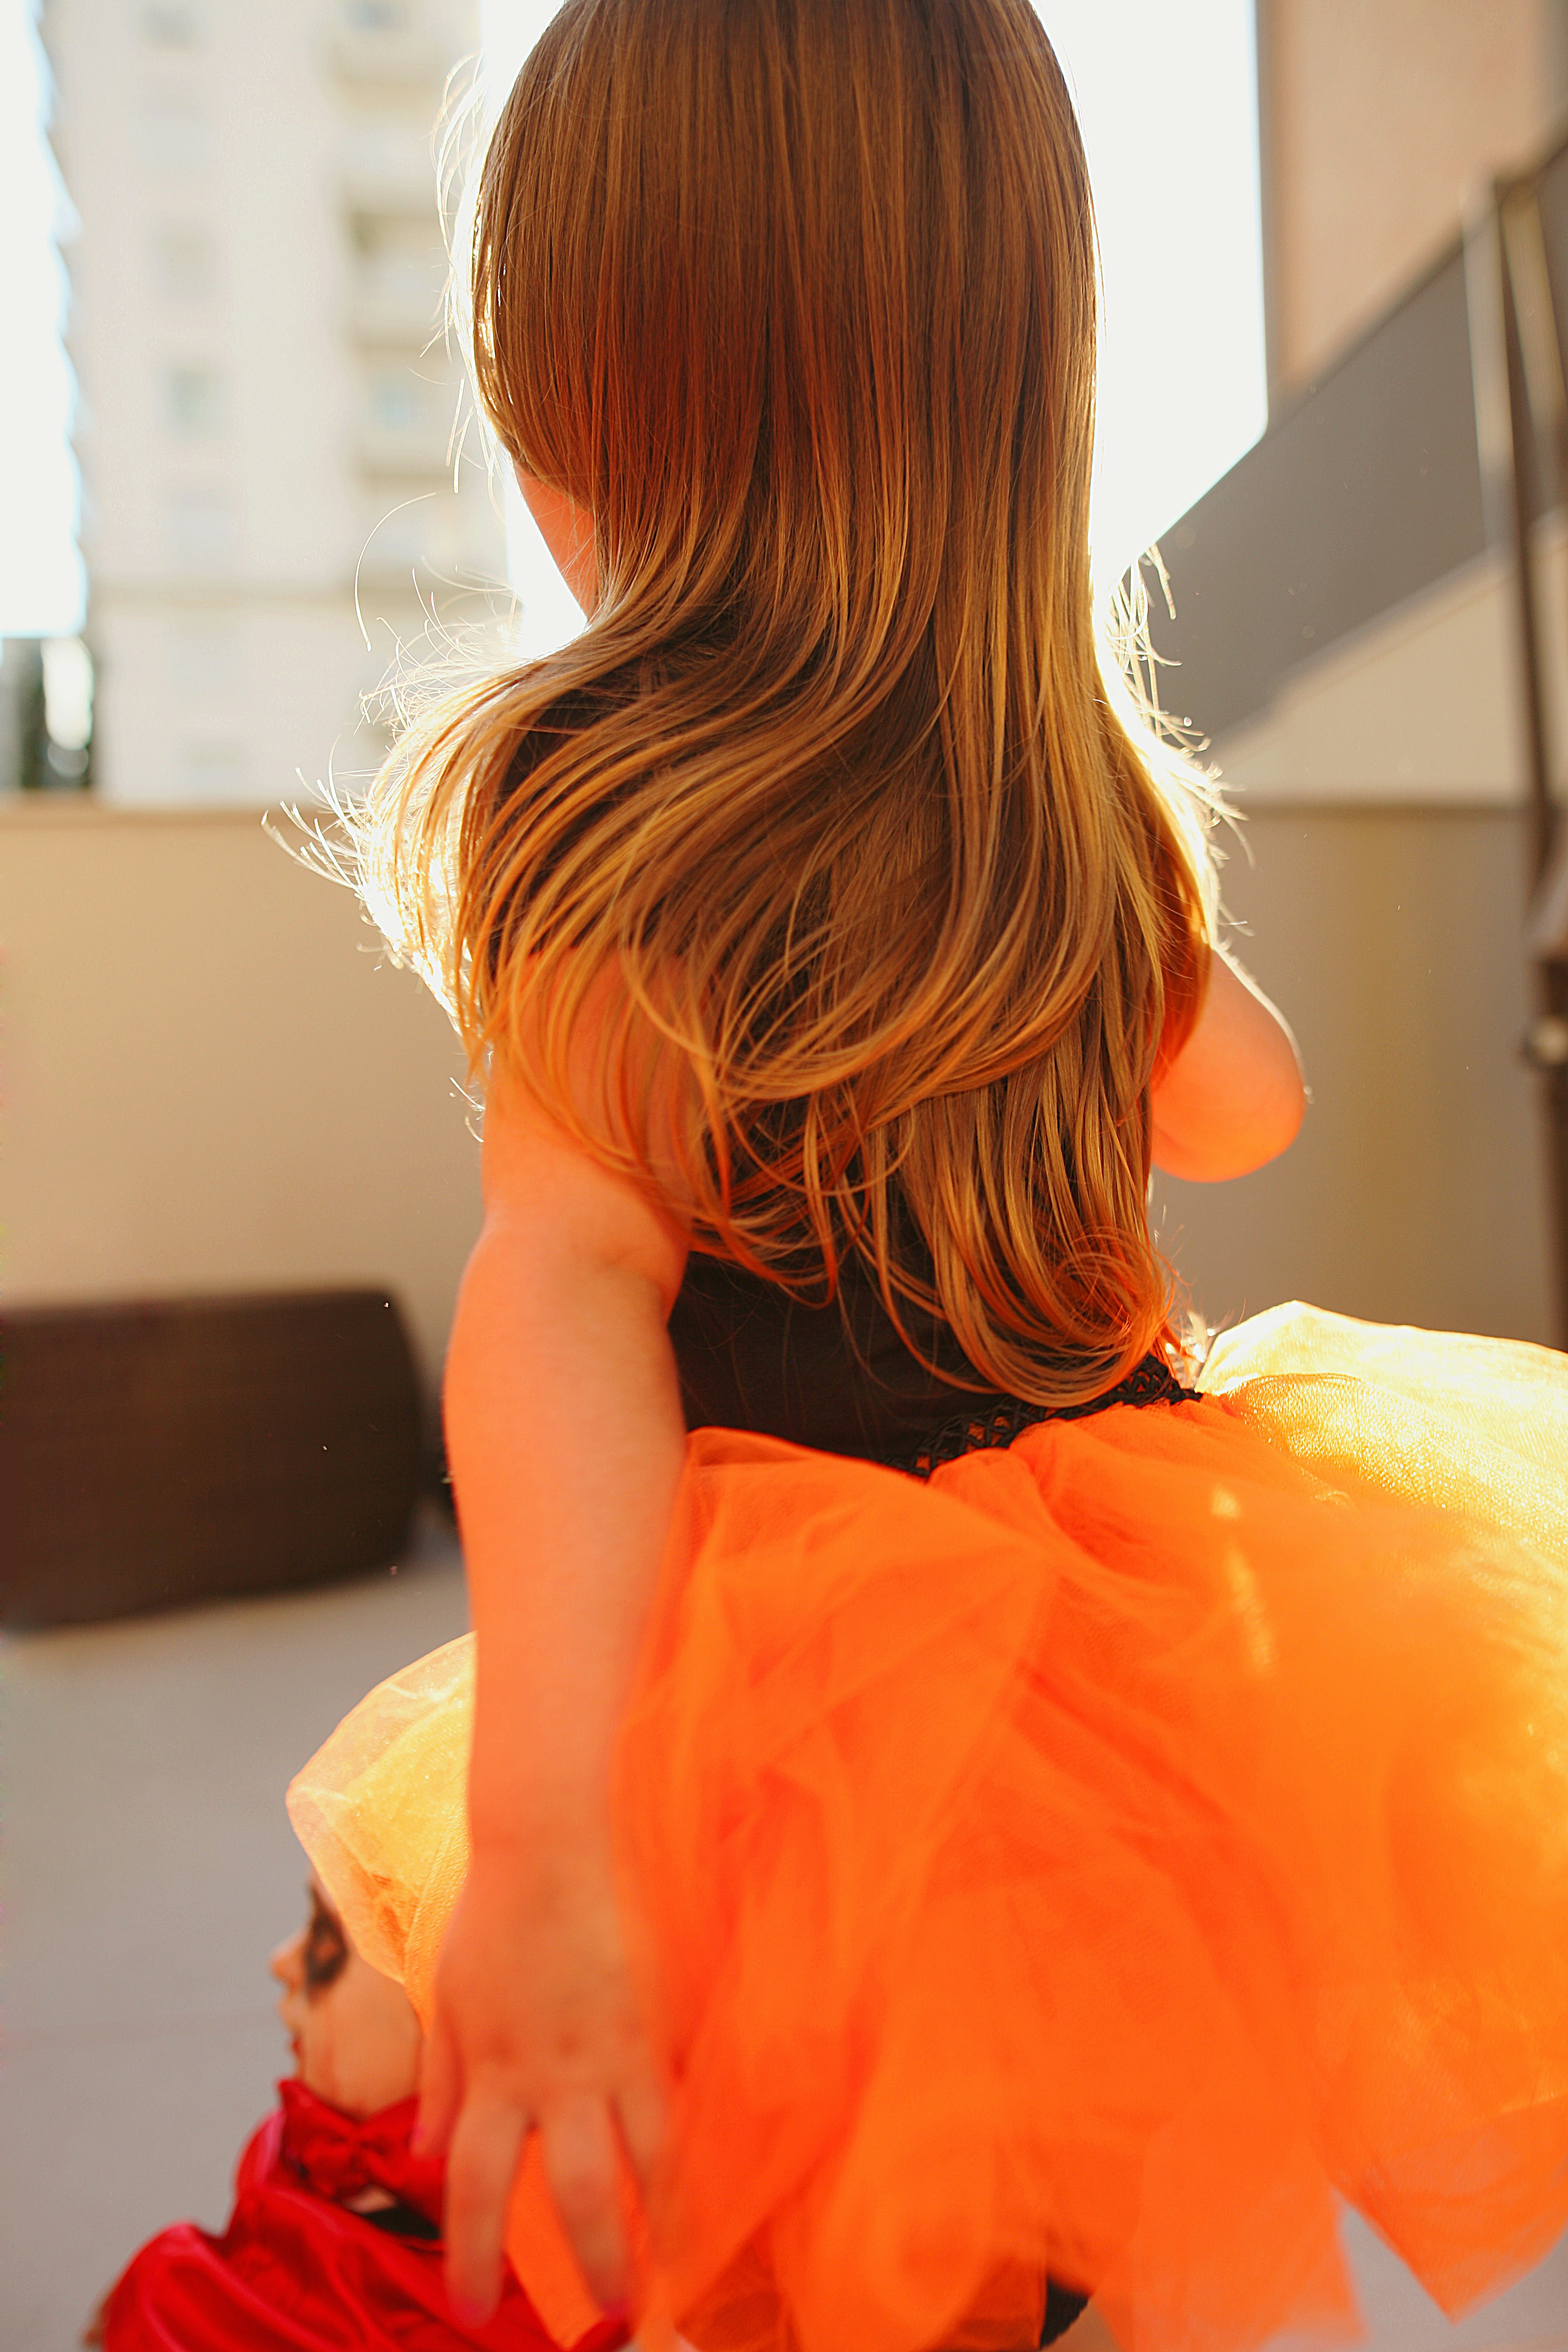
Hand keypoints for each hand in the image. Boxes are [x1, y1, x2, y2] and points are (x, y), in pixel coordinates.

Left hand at [416, 1832, 666, 2322]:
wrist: (557, 1834)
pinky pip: (691, 2093)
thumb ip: (445, 2080)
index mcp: (496, 2072)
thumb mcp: (451, 1997)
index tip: (475, 2310)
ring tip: (685, 2268)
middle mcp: (560, 2074)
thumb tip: (422, 2153)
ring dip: (671, 2220)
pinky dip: (706, 2142)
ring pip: (656, 2155)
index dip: (476, 2258)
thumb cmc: (497, 1909)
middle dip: (599, 2265)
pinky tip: (721, 2177)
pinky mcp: (666, 2015)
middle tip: (615, 2319)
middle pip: (582, 2194)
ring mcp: (622, 2047)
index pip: (477, 2188)